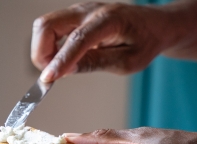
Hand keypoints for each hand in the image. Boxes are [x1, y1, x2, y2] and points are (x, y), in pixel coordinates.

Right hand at [31, 2, 175, 81]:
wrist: (155, 24)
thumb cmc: (146, 42)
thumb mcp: (128, 61)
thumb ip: (96, 63)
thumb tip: (66, 71)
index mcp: (108, 20)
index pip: (76, 40)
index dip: (59, 61)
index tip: (47, 80)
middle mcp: (89, 10)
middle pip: (47, 25)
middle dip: (41, 53)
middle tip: (51, 75)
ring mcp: (79, 11)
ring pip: (44, 26)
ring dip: (43, 50)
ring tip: (58, 69)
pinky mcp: (74, 16)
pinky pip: (51, 28)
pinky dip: (48, 46)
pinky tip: (62, 60)